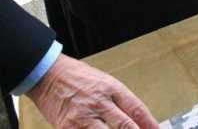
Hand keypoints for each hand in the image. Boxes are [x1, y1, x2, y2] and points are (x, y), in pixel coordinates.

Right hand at [27, 54, 157, 128]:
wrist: (48, 74)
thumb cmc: (77, 77)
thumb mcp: (104, 82)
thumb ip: (119, 100)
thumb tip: (135, 119)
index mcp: (112, 88)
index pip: (137, 109)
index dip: (150, 124)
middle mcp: (100, 102)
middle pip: (126, 125)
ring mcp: (84, 116)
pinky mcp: (68, 127)